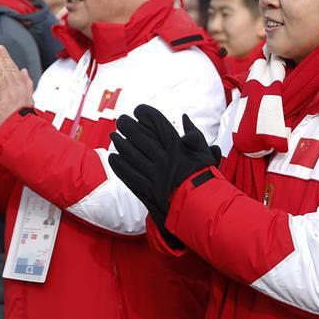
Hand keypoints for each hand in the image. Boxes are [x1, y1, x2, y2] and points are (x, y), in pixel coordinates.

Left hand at [0, 43, 33, 129]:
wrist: (21, 129)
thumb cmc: (24, 116)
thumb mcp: (30, 98)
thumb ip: (27, 83)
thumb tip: (24, 71)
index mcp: (22, 86)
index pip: (12, 68)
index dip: (6, 57)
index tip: (1, 49)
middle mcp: (14, 88)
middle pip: (5, 68)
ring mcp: (6, 93)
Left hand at [108, 104, 219, 231]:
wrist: (202, 208)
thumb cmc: (205, 179)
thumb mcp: (205, 154)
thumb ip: (194, 135)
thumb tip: (184, 117)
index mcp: (178, 148)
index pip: (158, 124)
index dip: (146, 114)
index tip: (139, 110)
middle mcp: (163, 159)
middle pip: (140, 137)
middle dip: (128, 126)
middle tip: (122, 120)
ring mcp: (154, 175)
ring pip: (131, 155)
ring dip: (120, 144)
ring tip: (114, 137)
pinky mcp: (148, 190)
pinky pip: (128, 175)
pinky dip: (119, 165)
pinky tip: (113, 158)